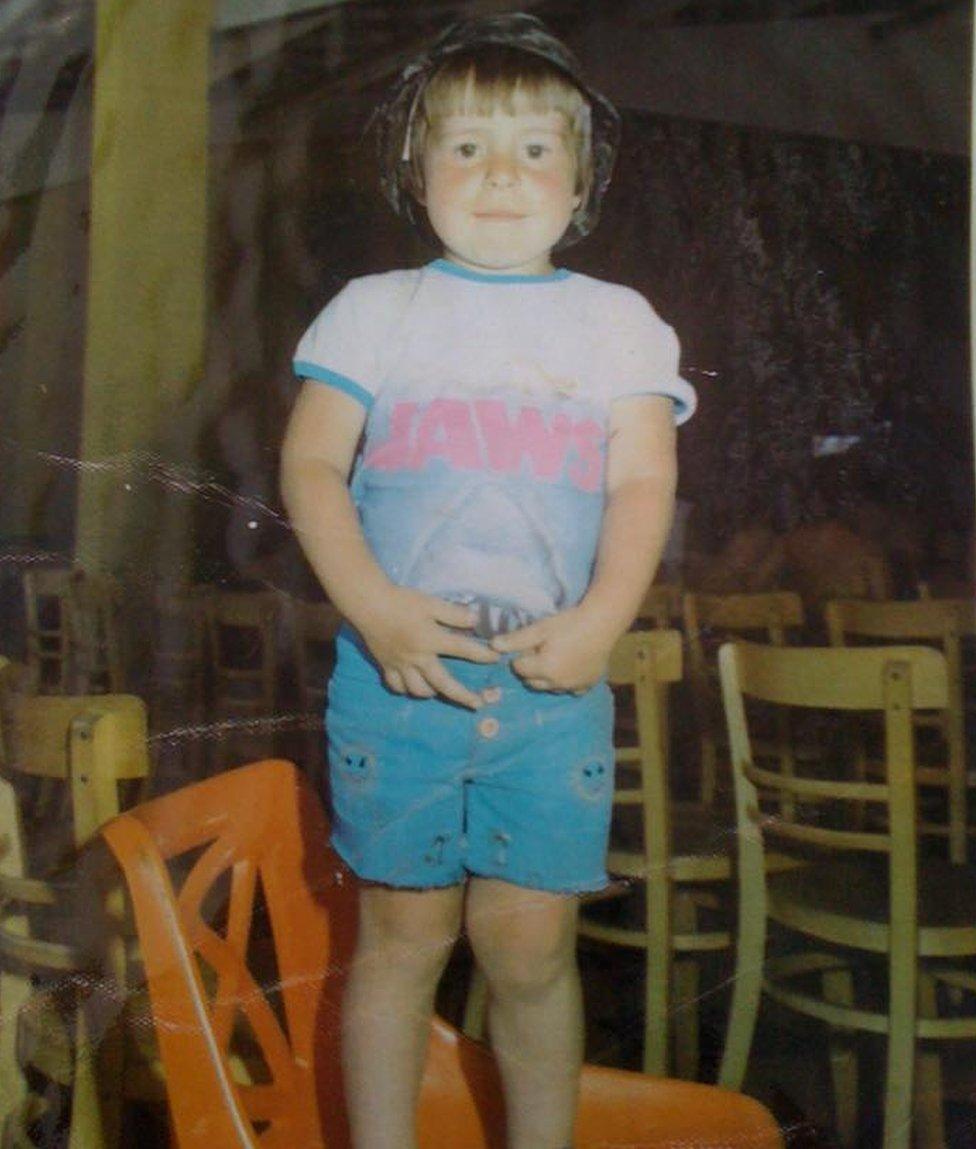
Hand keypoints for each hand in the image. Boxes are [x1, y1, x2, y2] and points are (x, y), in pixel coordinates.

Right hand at [356, 586, 497, 708]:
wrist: (368, 604)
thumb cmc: (401, 601)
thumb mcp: (430, 602)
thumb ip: (454, 613)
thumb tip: (476, 621)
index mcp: (431, 640)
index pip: (463, 650)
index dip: (482, 655)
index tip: (496, 659)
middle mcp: (418, 657)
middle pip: (444, 683)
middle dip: (463, 696)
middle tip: (478, 704)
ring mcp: (401, 665)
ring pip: (419, 689)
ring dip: (433, 692)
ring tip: (441, 691)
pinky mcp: (386, 666)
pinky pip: (397, 686)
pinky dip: (406, 689)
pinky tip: (412, 686)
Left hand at [489, 606, 613, 692]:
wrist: (602, 624)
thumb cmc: (569, 623)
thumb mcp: (540, 628)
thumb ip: (516, 640)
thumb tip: (492, 646)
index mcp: (543, 670)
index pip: (519, 669)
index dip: (520, 656)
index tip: (529, 644)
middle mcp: (557, 684)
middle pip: (532, 681)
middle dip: (530, 669)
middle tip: (540, 649)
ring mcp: (573, 686)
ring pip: (550, 687)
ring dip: (547, 677)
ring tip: (556, 656)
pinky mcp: (588, 685)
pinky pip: (571, 689)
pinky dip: (566, 682)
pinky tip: (570, 667)